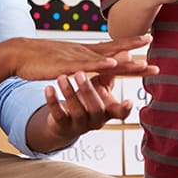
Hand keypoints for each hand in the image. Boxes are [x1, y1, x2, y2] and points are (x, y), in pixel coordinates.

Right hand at [11, 35, 157, 81]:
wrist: (19, 54)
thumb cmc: (40, 60)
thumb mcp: (65, 62)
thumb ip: (80, 64)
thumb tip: (89, 66)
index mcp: (85, 52)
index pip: (112, 47)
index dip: (131, 44)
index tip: (148, 38)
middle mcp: (84, 52)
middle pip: (115, 51)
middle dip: (135, 50)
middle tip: (154, 47)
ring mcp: (76, 58)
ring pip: (105, 59)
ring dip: (125, 60)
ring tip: (142, 61)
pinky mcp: (66, 65)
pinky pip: (87, 65)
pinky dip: (100, 64)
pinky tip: (113, 63)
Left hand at [21, 38, 157, 153]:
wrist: (64, 121)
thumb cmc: (86, 100)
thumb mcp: (99, 87)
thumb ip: (111, 72)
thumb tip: (127, 54)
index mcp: (107, 111)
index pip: (120, 112)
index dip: (125, 108)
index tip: (129, 101)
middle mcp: (95, 119)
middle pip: (96, 108)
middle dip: (88, 90)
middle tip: (80, 73)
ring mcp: (78, 123)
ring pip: (76, 110)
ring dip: (69, 92)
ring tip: (61, 77)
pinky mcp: (62, 124)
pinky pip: (57, 114)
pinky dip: (52, 100)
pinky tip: (48, 88)